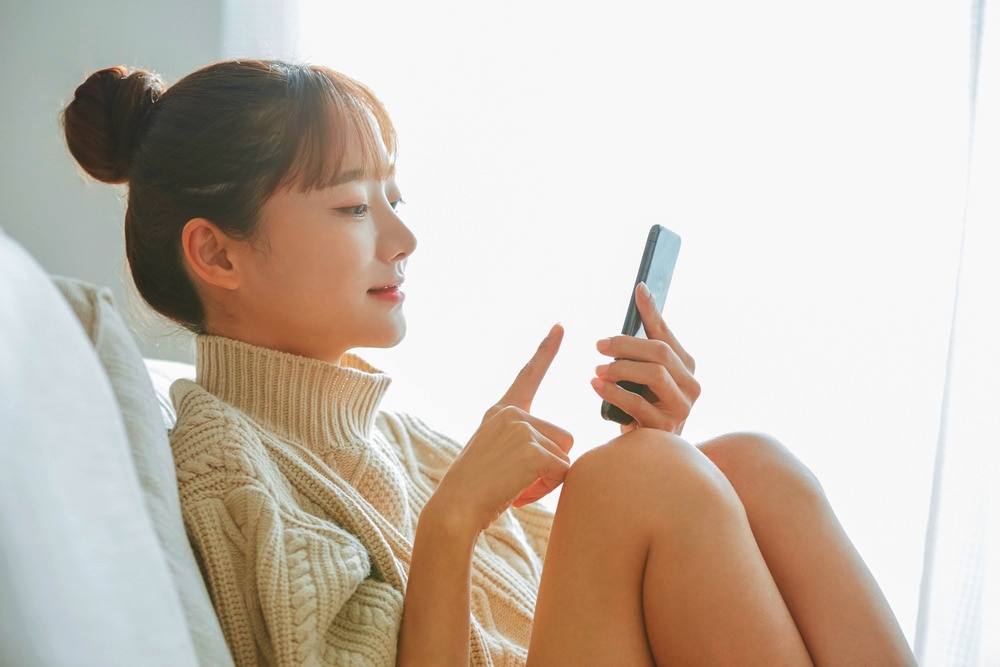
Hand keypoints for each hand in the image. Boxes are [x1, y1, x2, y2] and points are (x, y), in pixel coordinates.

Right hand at [432, 324, 573, 533]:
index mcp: (500, 411)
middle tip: (516, 481)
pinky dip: (547, 489)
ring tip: (515, 486)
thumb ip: (521, 443)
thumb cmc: (476, 492)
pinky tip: (518, 492)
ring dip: (548, 479)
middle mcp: (511, 413)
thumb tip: (558, 455)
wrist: (454, 509)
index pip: (529, 375)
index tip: (560, 326)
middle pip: (563, 436)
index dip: (546, 351)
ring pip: (565, 455)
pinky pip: (563, 471)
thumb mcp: (496, 456)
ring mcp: (521, 428)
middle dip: (550, 465)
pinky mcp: (532, 448)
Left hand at [592, 283, 698, 433]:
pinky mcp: (665, 429)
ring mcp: (682, 408)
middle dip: (626, 345)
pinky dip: (613, 392)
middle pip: (660, 352)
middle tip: (599, 345)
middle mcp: (691, 386)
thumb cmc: (642, 405)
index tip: (638, 289)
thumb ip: (643, 340)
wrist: (645, 452)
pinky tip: (596, 386)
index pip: (666, 334)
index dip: (651, 311)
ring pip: (654, 375)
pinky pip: (638, 404)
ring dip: (621, 368)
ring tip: (598, 368)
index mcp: (687, 366)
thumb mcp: (642, 373)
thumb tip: (643, 291)